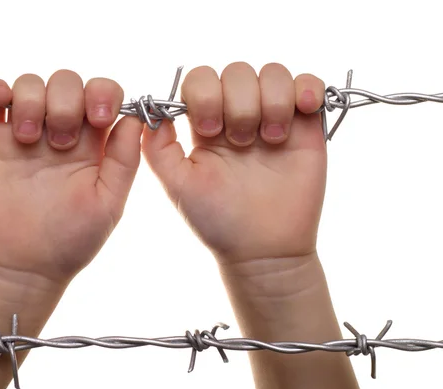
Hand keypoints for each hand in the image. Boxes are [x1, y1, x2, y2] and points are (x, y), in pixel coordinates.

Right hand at [0, 70, 142, 282]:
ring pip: (29, 84)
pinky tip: (2, 105)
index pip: (102, 94)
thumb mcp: (109, 202)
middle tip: (61, 142)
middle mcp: (59, 130)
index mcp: (93, 142)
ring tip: (28, 139)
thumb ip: (124, 160)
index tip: (100, 119)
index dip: (103, 94)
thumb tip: (137, 118)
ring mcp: (25, 132)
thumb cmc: (72, 239)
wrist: (25, 265)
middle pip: (66, 82)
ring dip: (32, 100)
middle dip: (66, 101)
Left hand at [142, 62, 325, 266]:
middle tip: (241, 141)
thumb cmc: (218, 220)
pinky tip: (303, 110)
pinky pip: (309, 84)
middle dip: (238, 102)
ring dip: (271, 100)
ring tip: (271, 140)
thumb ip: (157, 148)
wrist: (263, 248)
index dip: (204, 94)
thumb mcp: (178, 185)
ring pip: (273, 73)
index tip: (209, 129)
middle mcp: (238, 114)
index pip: (201, 79)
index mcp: (206, 123)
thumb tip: (149, 110)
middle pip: (237, 71)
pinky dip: (307, 88)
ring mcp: (273, 117)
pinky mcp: (305, 126)